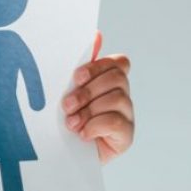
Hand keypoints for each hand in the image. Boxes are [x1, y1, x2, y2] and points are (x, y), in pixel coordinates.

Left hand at [62, 30, 134, 164]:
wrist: (63, 155)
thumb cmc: (65, 120)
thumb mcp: (67, 91)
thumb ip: (80, 67)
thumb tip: (97, 35)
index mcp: (109, 80)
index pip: (118, 62)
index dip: (98, 67)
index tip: (76, 77)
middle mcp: (122, 95)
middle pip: (117, 78)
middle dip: (88, 91)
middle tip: (66, 106)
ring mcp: (127, 115)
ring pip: (117, 99)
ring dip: (89, 110)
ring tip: (71, 123)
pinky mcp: (126, 136)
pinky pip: (117, 121)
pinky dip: (96, 126)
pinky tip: (83, 134)